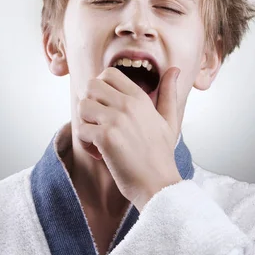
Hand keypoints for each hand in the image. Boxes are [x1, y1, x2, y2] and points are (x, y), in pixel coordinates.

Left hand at [76, 66, 183, 211]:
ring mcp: (117, 120)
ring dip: (84, 123)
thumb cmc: (161, 155)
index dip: (100, 88)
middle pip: (90, 85)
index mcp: (140, 98)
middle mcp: (128, 104)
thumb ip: (168, 93)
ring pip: (82, 106)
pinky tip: (99, 153)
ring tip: (97, 139)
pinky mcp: (106, 138)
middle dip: (88, 103)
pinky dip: (84, 143)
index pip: (109, 73)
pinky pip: (80, 130)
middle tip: (97, 122)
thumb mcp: (169, 120)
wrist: (159, 184)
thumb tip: (175, 70)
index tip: (105, 107)